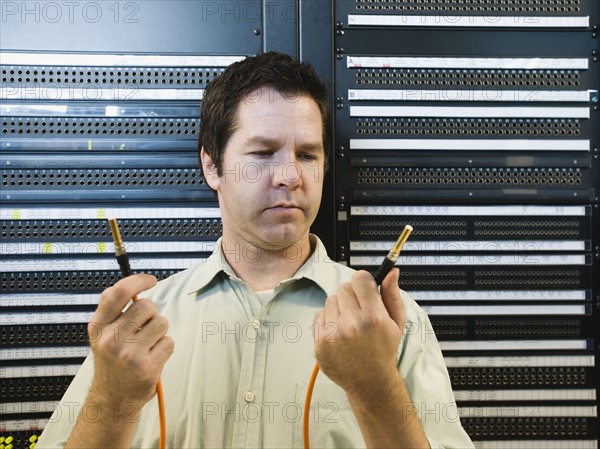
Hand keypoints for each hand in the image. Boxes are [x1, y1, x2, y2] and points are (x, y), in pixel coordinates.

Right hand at [87, 274, 173, 411]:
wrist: (113, 399)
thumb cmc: (113, 362)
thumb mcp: (102, 335)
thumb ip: (114, 310)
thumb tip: (135, 283)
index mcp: (98, 327)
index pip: (118, 293)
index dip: (138, 281)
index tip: (151, 280)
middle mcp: (110, 340)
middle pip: (147, 306)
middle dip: (151, 314)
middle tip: (143, 330)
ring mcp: (129, 355)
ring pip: (161, 322)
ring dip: (159, 331)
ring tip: (147, 345)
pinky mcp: (146, 367)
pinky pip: (169, 342)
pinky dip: (164, 348)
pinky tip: (152, 358)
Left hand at [313, 269, 405, 399]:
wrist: (370, 382)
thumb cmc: (384, 351)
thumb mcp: (396, 323)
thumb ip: (392, 295)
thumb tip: (392, 272)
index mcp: (373, 317)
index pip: (360, 279)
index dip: (363, 282)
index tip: (365, 290)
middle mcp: (352, 324)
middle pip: (343, 287)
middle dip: (351, 295)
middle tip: (359, 311)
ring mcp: (333, 334)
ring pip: (330, 300)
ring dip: (338, 308)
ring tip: (349, 324)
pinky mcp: (320, 343)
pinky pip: (319, 315)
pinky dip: (328, 321)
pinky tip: (339, 333)